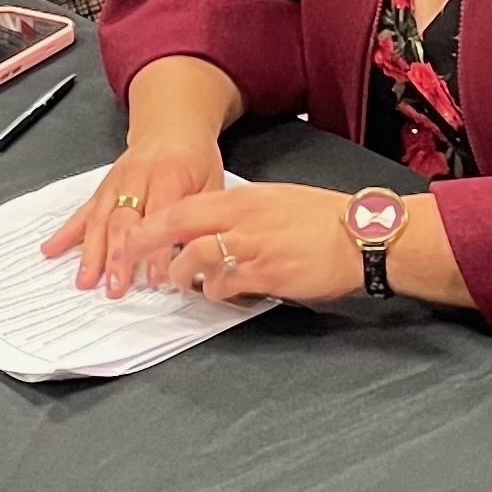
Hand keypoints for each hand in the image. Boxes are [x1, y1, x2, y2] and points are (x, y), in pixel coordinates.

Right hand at [43, 131, 226, 296]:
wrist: (172, 127)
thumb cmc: (194, 158)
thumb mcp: (212, 181)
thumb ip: (202, 216)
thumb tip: (196, 255)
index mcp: (169, 176)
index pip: (159, 217)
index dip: (156, 250)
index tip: (155, 278)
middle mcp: (137, 179)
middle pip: (123, 220)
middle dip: (117, 257)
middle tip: (115, 287)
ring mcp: (115, 184)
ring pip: (99, 219)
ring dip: (91, 252)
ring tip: (86, 280)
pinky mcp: (103, 188)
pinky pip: (82, 211)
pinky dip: (65, 232)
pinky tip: (51, 249)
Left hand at [136, 184, 364, 303]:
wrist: (361, 235)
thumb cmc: (322, 218)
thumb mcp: (273, 201)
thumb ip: (238, 213)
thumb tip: (208, 228)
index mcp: (243, 199)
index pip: (183, 208)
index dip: (151, 225)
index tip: (131, 237)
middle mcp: (243, 220)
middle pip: (179, 230)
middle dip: (149, 249)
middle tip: (139, 266)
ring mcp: (254, 248)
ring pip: (197, 261)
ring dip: (184, 277)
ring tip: (186, 284)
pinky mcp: (268, 276)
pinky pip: (226, 286)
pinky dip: (216, 292)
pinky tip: (224, 292)